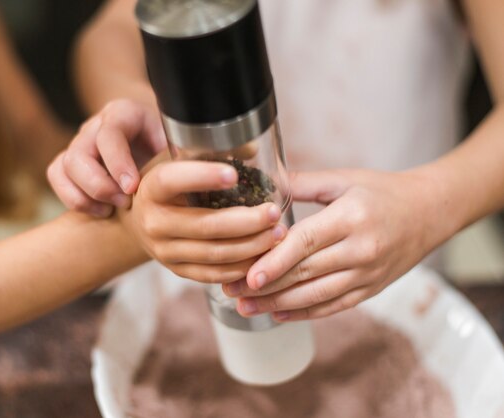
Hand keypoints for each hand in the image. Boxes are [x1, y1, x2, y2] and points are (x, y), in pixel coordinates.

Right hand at [47, 99, 166, 216]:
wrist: (151, 133)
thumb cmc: (166, 136)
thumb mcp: (176, 137)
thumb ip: (178, 151)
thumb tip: (184, 172)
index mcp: (123, 114)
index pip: (109, 135)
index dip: (118, 163)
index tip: (132, 188)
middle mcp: (95, 126)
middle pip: (79, 154)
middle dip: (100, 186)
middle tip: (124, 203)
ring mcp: (79, 143)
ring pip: (63, 167)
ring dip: (85, 196)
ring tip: (110, 211)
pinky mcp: (70, 161)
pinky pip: (56, 177)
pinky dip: (73, 199)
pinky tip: (99, 211)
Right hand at [119, 159, 287, 283]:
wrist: (142, 221)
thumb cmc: (171, 185)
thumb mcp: (181, 161)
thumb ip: (213, 152)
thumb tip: (254, 148)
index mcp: (152, 188)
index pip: (173, 181)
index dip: (203, 176)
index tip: (234, 174)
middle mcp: (154, 222)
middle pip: (205, 225)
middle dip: (246, 221)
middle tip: (273, 212)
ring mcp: (164, 251)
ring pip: (214, 253)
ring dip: (251, 245)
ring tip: (277, 232)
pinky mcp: (178, 270)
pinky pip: (214, 274)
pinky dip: (242, 266)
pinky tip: (263, 254)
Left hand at [222, 169, 443, 319]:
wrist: (430, 212)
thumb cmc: (382, 192)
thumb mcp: (344, 180)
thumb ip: (302, 183)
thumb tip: (263, 184)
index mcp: (350, 218)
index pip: (306, 243)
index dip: (275, 261)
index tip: (248, 275)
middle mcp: (360, 250)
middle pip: (304, 273)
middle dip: (264, 285)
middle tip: (231, 290)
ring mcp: (367, 274)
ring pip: (316, 296)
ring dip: (278, 305)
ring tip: (246, 308)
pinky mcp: (371, 290)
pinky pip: (333, 306)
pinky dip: (305, 313)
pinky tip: (278, 314)